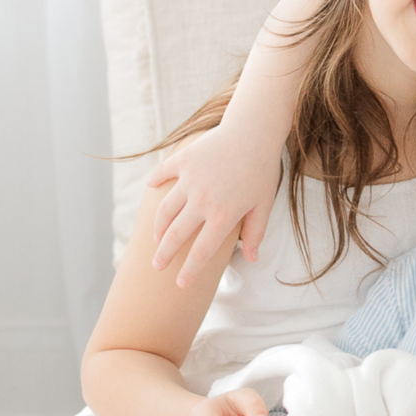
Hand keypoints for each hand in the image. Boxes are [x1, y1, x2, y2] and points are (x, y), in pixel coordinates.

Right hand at [145, 125, 281, 286]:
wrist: (253, 132)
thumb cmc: (262, 170)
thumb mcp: (264, 205)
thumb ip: (255, 233)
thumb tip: (252, 260)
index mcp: (223, 217)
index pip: (201, 253)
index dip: (189, 271)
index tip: (180, 284)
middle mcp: (202, 202)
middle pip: (175, 236)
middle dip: (164, 255)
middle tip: (157, 266)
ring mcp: (189, 181)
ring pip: (164, 209)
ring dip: (158, 227)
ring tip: (157, 237)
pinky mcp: (182, 161)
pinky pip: (162, 174)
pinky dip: (155, 182)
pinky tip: (151, 189)